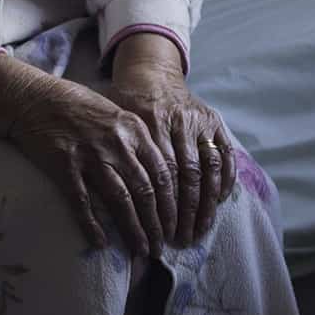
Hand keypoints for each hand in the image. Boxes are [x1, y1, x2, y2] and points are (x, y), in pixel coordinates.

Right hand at [4, 80, 175, 255]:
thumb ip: (135, 140)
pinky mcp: (65, 165)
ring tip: (140, 250)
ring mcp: (91, 154)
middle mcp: (117, 143)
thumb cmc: (76, 105)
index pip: (162, 173)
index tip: (172, 225)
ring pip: (121, 200)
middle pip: (145, 191)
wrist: (35, 97)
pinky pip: (83, 201)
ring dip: (133, 229)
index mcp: (134, 129)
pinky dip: (92, 224)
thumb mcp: (115, 113)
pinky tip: (100, 243)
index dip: (171, 204)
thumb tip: (154, 174)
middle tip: (159, 248)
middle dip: (156, 224)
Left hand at [108, 37, 233, 248]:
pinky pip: (226, 154)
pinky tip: (219, 203)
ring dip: (206, 203)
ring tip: (199, 230)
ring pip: (208, 169)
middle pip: (185, 175)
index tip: (156, 233)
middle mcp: (178, 120)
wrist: (150, 74)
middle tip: (180, 240)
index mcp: (149, 121)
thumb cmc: (123, 105)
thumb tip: (89, 194)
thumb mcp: (109, 121)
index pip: (158, 174)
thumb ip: (105, 151)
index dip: (159, 208)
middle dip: (185, 212)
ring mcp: (199, 121)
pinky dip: (225, 180)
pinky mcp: (215, 121)